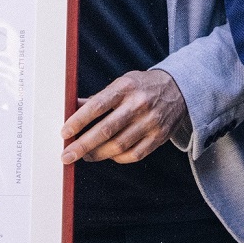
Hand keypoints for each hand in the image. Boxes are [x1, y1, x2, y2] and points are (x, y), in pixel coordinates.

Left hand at [64, 67, 187, 164]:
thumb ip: (98, 98)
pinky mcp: (159, 136)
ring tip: (84, 156)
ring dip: (97, 154)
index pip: (97, 106)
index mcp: (126, 87)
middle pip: (106, 130)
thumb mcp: (121, 83)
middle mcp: (139, 104)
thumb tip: (71, 109)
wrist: (179, 89)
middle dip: (83, 145)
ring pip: (119, 146)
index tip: (64, 133)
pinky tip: (108, 156)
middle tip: (66, 156)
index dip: (78, 121)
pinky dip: (117, 158)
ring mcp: (151, 122)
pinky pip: (134, 155)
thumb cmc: (142, 87)